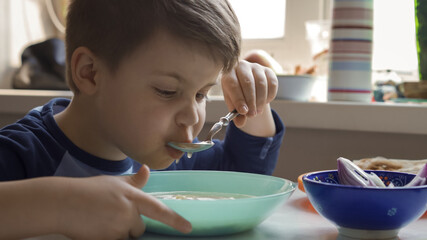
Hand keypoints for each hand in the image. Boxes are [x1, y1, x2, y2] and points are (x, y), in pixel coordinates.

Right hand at [58, 165, 190, 238]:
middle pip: (139, 227)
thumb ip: (134, 181)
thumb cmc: (89, 190)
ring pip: (126, 236)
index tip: (188, 228)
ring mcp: (116, 229)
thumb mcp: (114, 182)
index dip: (175, 220)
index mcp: (132, 197)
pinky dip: (109, 236)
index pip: (158, 210)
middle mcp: (127, 214)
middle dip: (130, 224)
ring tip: (101, 220)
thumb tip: (148, 170)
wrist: (62, 203)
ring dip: (119, 232)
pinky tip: (97, 227)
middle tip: (112, 214)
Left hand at [221, 60, 277, 128]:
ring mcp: (256, 67)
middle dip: (251, 101)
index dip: (238, 99)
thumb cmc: (238, 95)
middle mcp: (242, 66)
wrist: (248, 87)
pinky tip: (265, 102)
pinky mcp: (268, 70)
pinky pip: (272, 83)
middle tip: (252, 114)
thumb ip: (236, 114)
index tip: (243, 112)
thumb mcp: (234, 105)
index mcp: (228, 73)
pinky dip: (270, 95)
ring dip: (260, 100)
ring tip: (257, 111)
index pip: (233, 84)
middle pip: (248, 82)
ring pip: (261, 83)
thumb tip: (240, 122)